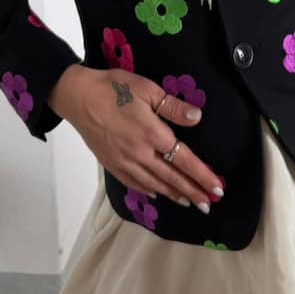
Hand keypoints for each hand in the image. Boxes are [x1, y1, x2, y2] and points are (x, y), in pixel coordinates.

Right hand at [48, 64, 223, 211]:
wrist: (77, 96)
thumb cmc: (113, 88)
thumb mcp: (147, 88)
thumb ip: (172, 106)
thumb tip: (197, 117)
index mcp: (152, 133)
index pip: (184, 160)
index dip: (202, 175)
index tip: (217, 188)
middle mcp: (140, 153)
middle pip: (172, 177)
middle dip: (192, 192)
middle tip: (208, 205)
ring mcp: (124, 161)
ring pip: (154, 183)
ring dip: (173, 194)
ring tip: (188, 202)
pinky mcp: (111, 163)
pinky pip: (133, 183)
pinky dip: (148, 190)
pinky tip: (156, 193)